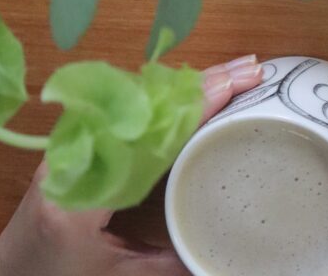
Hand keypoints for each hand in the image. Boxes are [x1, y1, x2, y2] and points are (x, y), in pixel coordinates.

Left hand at [0, 55, 262, 275]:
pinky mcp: (83, 140)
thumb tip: (225, 249)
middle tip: (252, 69)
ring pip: (141, 99)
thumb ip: (168, 261)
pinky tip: (203, 87)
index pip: (149, 136)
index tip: (235, 85)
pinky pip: (133, 108)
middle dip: (205, 84)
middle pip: (148, 105)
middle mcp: (75, 156)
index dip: (195, 106)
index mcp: (81, 194)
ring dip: (193, 84)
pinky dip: (173, 94)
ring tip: (238, 72)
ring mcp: (77, 143)